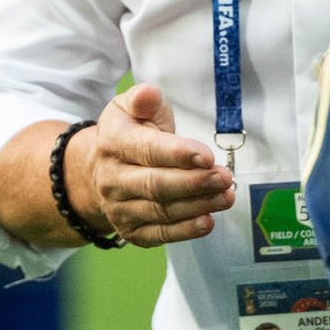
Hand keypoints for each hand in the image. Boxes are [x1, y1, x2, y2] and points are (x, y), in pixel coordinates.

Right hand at [81, 83, 234, 246]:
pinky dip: (184, 231)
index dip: (178, 153)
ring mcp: (118, 208)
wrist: (102, 169)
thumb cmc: (131, 131)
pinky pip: (158, 234)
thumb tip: (148, 95)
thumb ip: (143, 99)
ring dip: (197, 205)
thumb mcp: (131, 106)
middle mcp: (111, 178)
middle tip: (225, 177)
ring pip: (161, 210)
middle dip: (194, 182)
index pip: (146, 150)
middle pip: (155, 184)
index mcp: (113, 142)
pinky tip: (208, 222)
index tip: (207, 156)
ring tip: (227, 196)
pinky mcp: (130, 230)